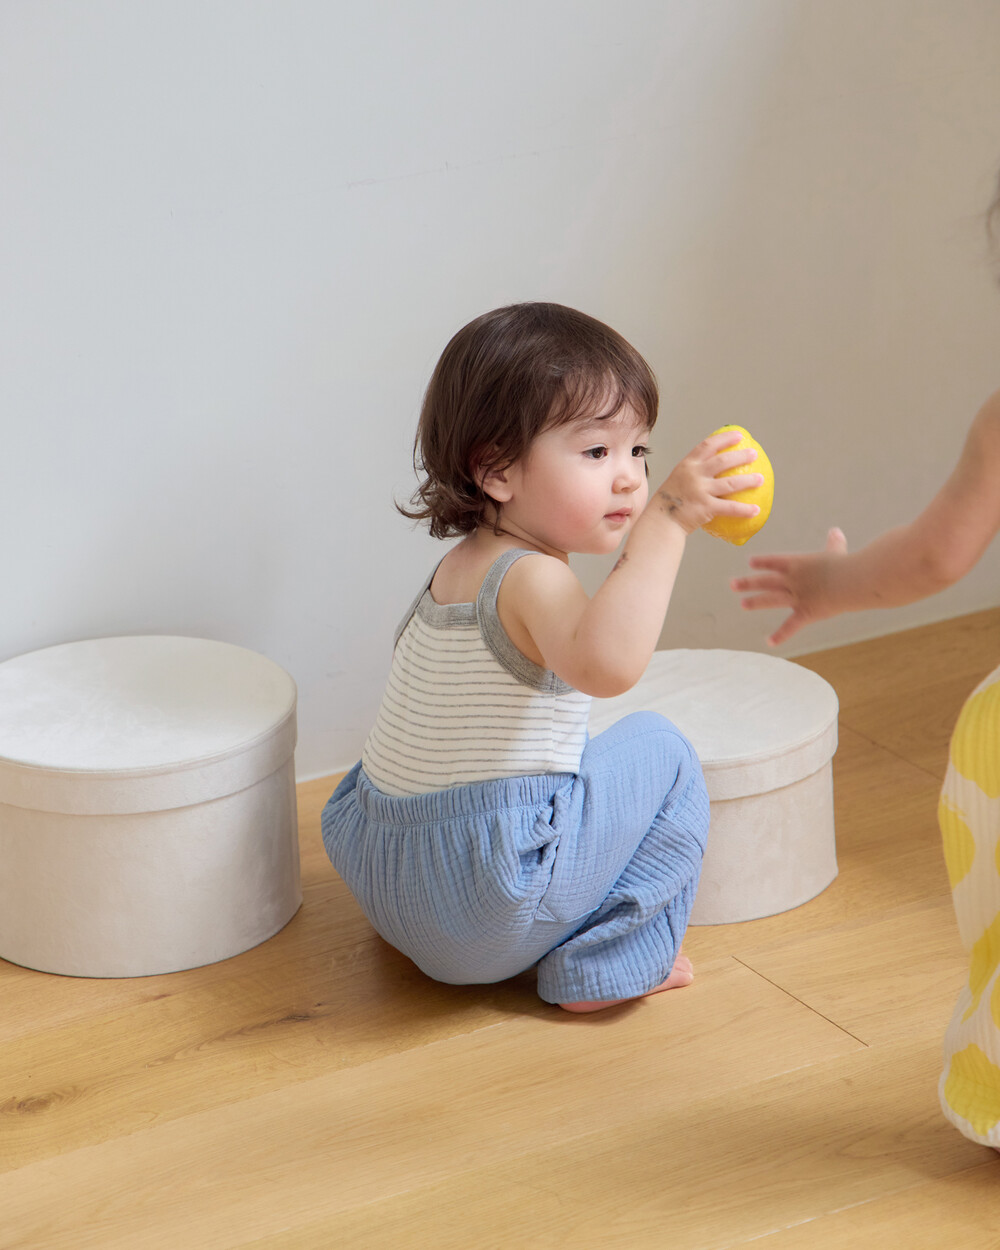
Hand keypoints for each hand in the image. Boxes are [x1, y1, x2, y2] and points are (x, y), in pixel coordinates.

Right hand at [650, 429, 763, 534]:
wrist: (661, 521)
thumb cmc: (670, 503)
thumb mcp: (677, 480)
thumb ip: (692, 474)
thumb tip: (712, 471)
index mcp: (687, 465)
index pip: (707, 446)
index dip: (724, 438)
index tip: (739, 435)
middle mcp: (694, 475)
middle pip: (722, 461)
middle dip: (741, 456)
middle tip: (754, 454)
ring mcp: (700, 490)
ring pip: (731, 483)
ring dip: (748, 481)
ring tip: (761, 479)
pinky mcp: (706, 507)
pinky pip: (729, 507)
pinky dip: (744, 509)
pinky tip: (756, 510)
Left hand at [730, 527, 847, 645]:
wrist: (850, 581)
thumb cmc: (845, 564)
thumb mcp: (837, 549)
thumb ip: (833, 542)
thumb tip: (835, 531)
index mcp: (797, 563)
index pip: (774, 561)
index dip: (762, 562)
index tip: (750, 562)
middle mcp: (792, 580)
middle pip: (765, 581)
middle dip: (748, 582)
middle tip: (732, 584)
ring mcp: (796, 597)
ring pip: (770, 599)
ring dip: (755, 602)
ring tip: (743, 604)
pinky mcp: (806, 613)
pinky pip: (790, 626)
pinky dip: (780, 635)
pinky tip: (769, 642)